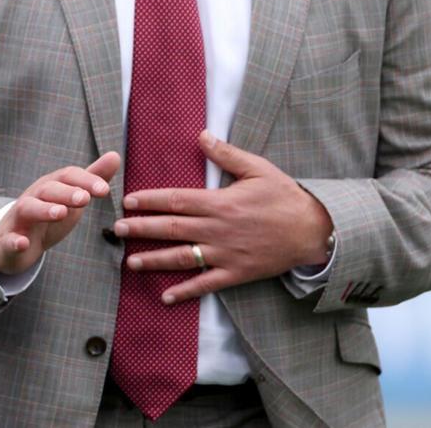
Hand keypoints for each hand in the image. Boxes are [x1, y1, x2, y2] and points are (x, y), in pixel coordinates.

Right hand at [0, 152, 120, 275]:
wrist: (14, 242)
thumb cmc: (48, 214)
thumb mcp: (72, 196)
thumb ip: (93, 177)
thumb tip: (115, 155)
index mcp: (51, 186)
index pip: (68, 177)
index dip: (86, 181)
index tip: (104, 190)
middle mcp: (33, 197)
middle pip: (48, 189)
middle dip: (66, 192)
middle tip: (85, 199)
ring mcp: (19, 218)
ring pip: (27, 208)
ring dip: (43, 210)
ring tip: (60, 213)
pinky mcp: (8, 241)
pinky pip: (9, 240)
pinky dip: (14, 241)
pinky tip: (22, 243)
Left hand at [113, 131, 332, 303]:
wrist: (313, 230)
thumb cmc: (284, 196)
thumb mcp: (257, 168)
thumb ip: (226, 154)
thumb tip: (202, 135)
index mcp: (220, 202)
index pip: (176, 200)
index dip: (150, 200)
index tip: (127, 201)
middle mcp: (217, 228)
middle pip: (172, 228)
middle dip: (141, 228)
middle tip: (117, 230)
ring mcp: (226, 253)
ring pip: (183, 257)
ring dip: (155, 260)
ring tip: (130, 262)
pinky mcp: (236, 273)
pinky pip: (207, 284)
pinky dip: (186, 291)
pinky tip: (166, 296)